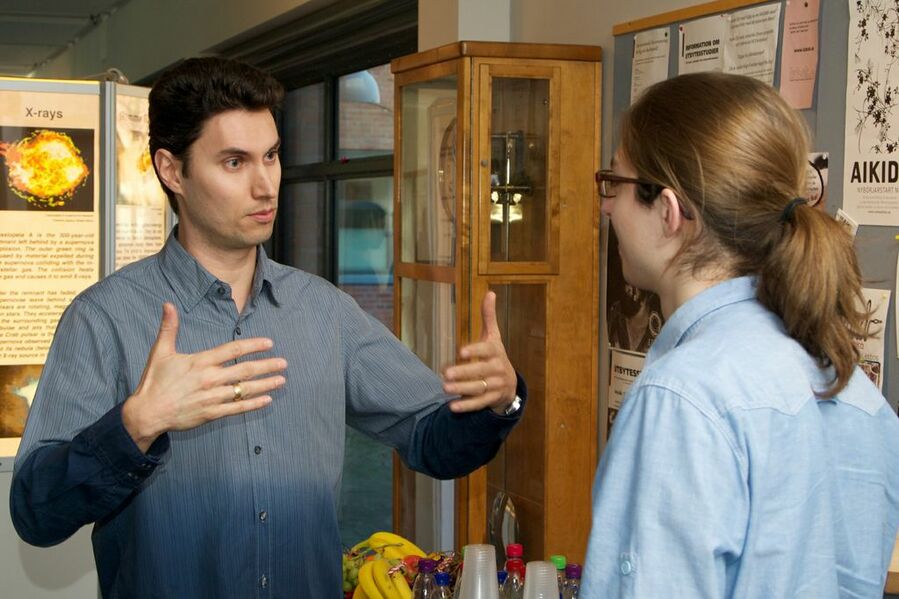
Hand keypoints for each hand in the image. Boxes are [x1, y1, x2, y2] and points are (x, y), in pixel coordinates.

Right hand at [122, 303, 286, 451]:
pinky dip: (253, 405)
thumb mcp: (160, 352)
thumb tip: (168, 304)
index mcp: (200, 362)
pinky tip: (267, 400)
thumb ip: (169, 328)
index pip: (233, 350)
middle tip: (284, 363)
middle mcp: (210, 379)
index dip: (253, 345)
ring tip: (281, 380)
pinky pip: (237, 408)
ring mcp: (212, 397)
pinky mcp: (211, 413)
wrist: (147, 413)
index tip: (269, 343)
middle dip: (267, 366)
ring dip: (265, 385)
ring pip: (245, 390)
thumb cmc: (154, 382)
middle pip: (245, 370)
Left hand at [442, 291, 516, 413]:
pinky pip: (479, 404)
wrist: (510, 384)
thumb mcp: (493, 337)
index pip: (486, 350)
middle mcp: (497, 369)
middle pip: (480, 371)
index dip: (475, 351)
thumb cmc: (495, 356)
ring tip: (444, 388)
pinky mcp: (491, 400)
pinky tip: (452, 406)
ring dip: (461, 389)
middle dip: (463, 373)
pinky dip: (466, 405)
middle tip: (445, 373)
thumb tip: (489, 292)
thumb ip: (489, 317)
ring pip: (478, 388)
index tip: (461, 352)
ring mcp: (495, 386)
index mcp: (496, 351)